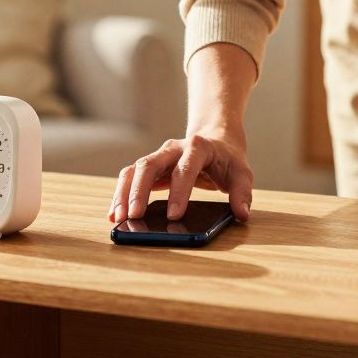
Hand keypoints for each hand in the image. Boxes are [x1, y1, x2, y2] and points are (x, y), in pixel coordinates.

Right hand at [108, 129, 253, 223]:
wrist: (216, 140)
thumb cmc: (228, 159)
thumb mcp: (242, 173)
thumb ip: (242, 193)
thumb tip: (242, 214)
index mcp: (198, 147)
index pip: (186, 168)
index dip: (179, 191)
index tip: (175, 216)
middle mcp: (173, 148)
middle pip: (150, 164)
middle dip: (140, 190)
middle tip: (134, 216)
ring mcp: (159, 156)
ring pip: (135, 170)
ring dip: (124, 193)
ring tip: (117, 217)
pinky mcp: (151, 167)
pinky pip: (131, 177)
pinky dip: (121, 194)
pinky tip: (115, 213)